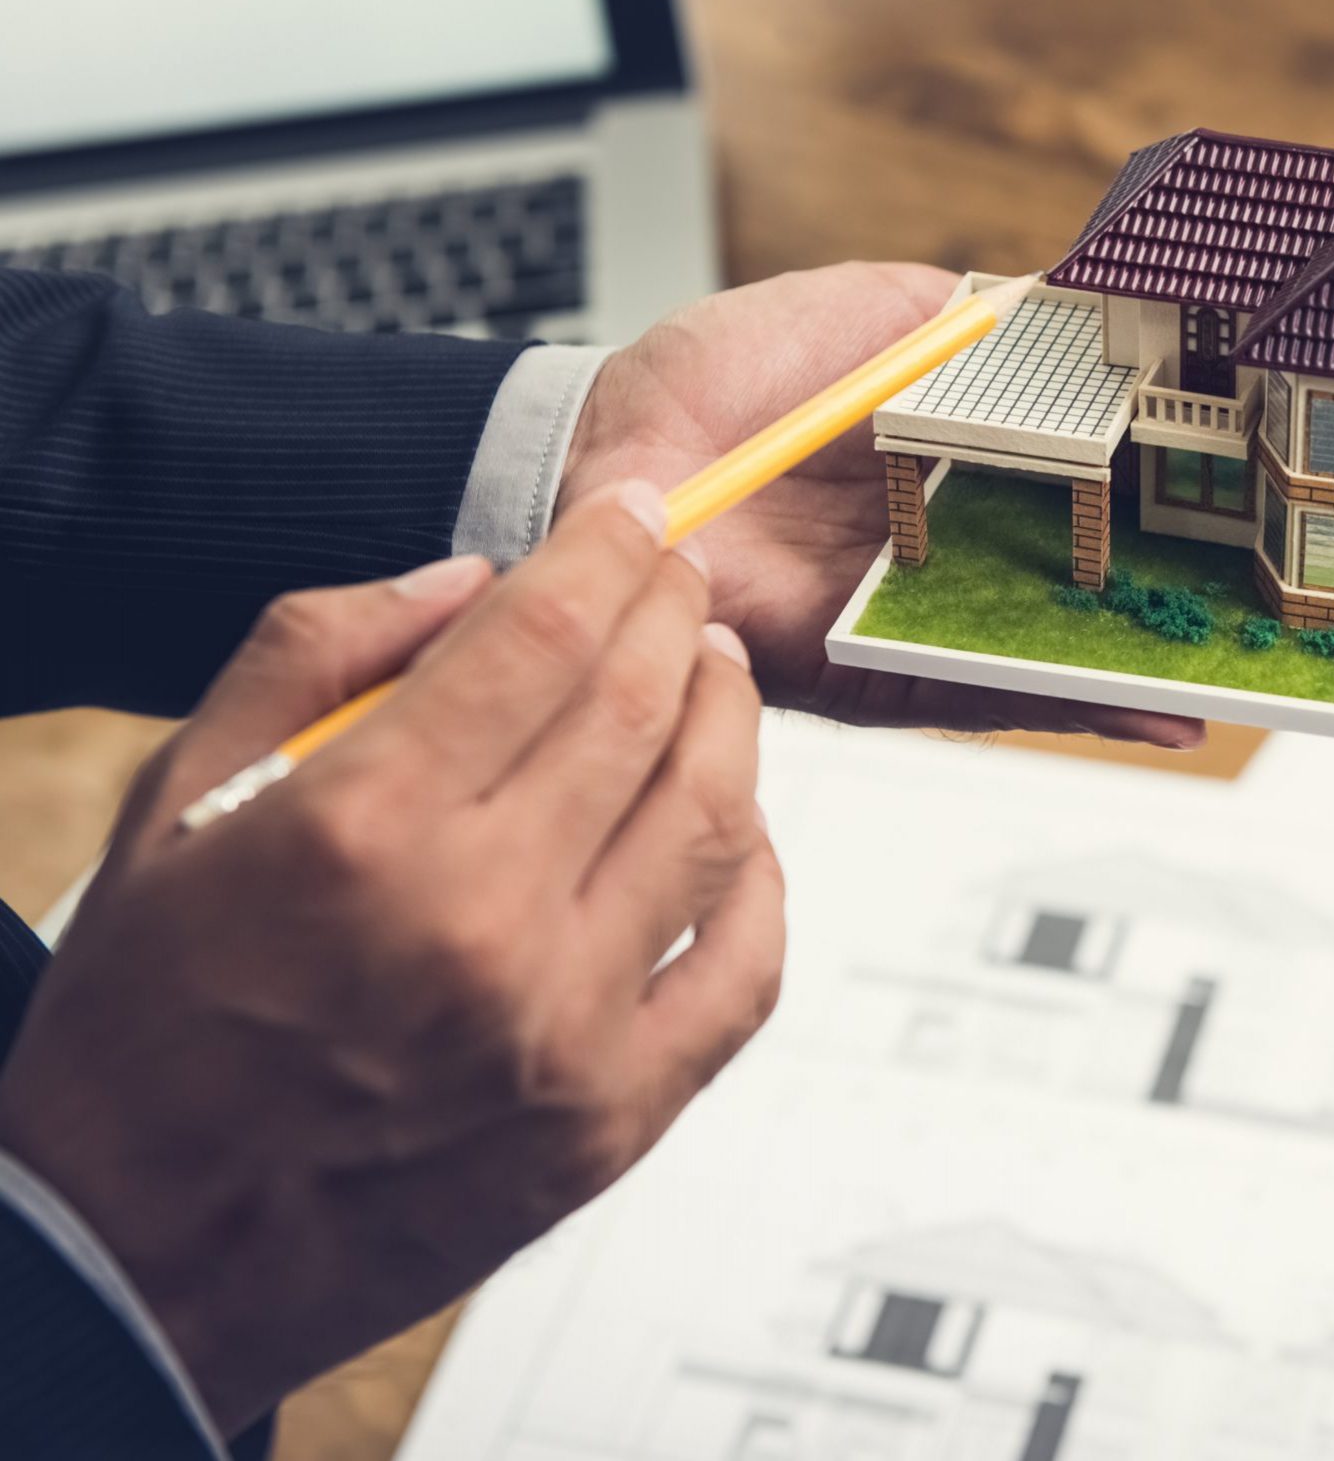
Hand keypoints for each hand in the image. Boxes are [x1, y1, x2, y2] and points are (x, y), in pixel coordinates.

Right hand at [0, 484, 782, 1434]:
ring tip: (715, 676)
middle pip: (640, 710)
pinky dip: (759, 882)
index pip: (542, 638)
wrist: (139, 1251)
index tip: (635, 516)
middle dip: (675, 614)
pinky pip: (741, 973)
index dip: (607, 553)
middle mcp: (478, 925)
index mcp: (363, 831)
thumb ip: (315, 656)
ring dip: (731, 722)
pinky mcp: (609, 1120)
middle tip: (682, 578)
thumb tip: (472, 580)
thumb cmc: (149, 1022)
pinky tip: (739, 831)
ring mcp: (560, 1030)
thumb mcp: (175, 802)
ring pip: (712, 821)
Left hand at [561, 262, 1202, 746]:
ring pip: (1056, 648)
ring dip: (1150, 661)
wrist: (606, 461)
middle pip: (1084, 577)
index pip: (1078, 482)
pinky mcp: (875, 675)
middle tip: (1283, 603)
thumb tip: (1058, 291)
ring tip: (1251, 670)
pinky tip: (1154, 709)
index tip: (1247, 488)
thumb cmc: (708, 386)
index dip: (1159, 489)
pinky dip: (1069, 706)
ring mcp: (915, 617)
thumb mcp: (853, 312)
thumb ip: (952, 316)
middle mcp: (944, 549)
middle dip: (1179, 595)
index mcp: (949, 463)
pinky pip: (982, 696)